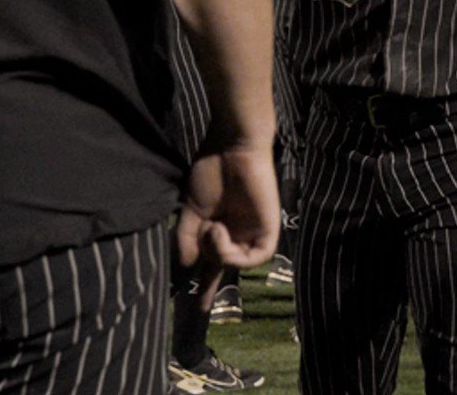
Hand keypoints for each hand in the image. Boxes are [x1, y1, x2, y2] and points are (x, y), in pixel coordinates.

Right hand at [174, 146, 279, 289]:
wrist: (231, 146)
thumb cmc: (211, 170)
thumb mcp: (192, 209)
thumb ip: (188, 239)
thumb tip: (188, 267)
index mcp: (219, 227)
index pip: (213, 263)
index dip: (206, 285)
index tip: (199, 310)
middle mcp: (237, 232)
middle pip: (225, 267)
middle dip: (211, 277)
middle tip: (201, 246)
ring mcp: (253, 231)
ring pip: (237, 264)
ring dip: (219, 254)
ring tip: (211, 228)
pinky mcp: (268, 229)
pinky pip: (256, 257)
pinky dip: (234, 253)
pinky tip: (221, 231)